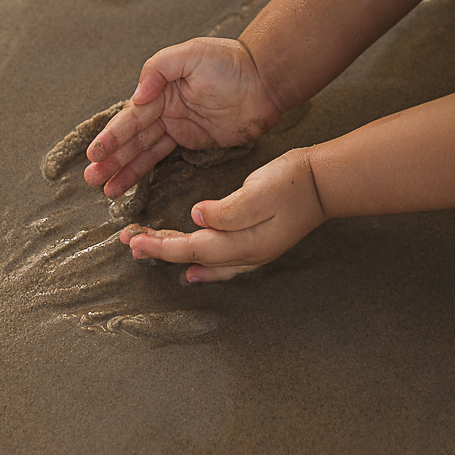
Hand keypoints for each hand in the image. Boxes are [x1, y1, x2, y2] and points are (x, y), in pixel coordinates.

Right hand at [84, 38, 283, 197]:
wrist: (265, 80)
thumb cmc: (230, 61)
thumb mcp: (191, 54)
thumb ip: (159, 69)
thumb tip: (137, 96)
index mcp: (160, 87)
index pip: (131, 116)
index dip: (112, 136)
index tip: (94, 154)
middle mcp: (165, 107)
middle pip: (132, 137)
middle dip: (111, 158)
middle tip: (90, 178)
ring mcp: (179, 125)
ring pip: (144, 151)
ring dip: (123, 169)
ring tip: (103, 190)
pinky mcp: (194, 140)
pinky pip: (163, 157)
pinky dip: (144, 170)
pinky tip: (128, 183)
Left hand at [119, 149, 326, 281]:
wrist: (324, 183)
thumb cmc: (292, 183)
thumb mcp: (258, 191)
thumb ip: (226, 210)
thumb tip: (197, 217)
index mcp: (243, 244)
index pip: (192, 249)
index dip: (161, 247)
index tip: (134, 240)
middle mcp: (246, 255)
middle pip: (194, 258)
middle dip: (160, 250)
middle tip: (130, 241)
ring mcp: (253, 253)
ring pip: (206, 262)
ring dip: (176, 256)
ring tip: (150, 252)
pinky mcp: (257, 244)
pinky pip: (222, 263)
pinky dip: (203, 266)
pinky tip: (194, 271)